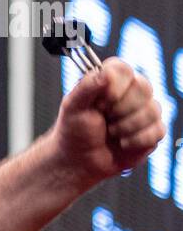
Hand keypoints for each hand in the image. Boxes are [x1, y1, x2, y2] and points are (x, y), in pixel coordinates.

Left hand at [51, 57, 164, 185]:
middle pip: (144, 88)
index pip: (123, 69)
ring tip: (111, 132)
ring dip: (126, 127)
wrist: (79, 161)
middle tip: (105, 118)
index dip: (115, 86)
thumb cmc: (73, 132)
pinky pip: (158, 130)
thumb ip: (86, 87)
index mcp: (110, 81)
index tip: (101, 102)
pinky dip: (136, 140)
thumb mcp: (72, 107)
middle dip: (121, 109)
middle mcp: (131, 91)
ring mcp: (144, 111)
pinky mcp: (152, 131)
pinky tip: (122, 143)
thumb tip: (106, 73)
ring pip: (153, 110)